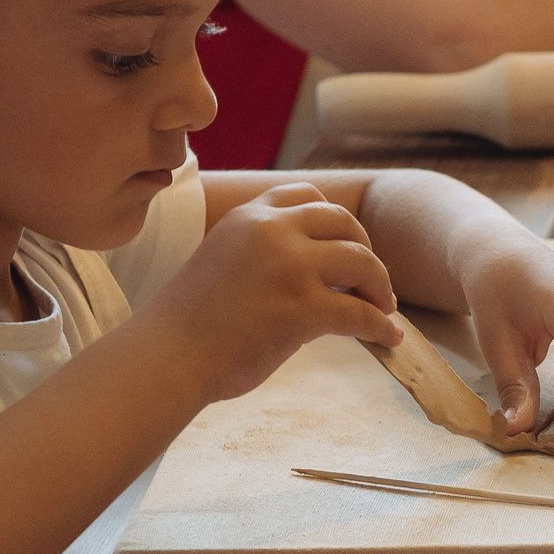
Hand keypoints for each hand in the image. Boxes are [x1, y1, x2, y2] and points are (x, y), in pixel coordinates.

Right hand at [170, 184, 402, 400]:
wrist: (167, 357)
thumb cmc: (189, 324)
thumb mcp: (222, 260)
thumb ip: (261, 253)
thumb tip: (310, 274)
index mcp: (248, 217)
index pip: (306, 196)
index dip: (335, 221)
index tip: (346, 244)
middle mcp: (271, 231)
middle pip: (344, 223)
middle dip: (367, 250)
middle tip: (373, 282)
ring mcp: (290, 267)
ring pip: (362, 262)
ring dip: (380, 287)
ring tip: (383, 308)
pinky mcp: (303, 308)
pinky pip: (360, 313)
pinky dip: (380, 326)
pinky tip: (387, 338)